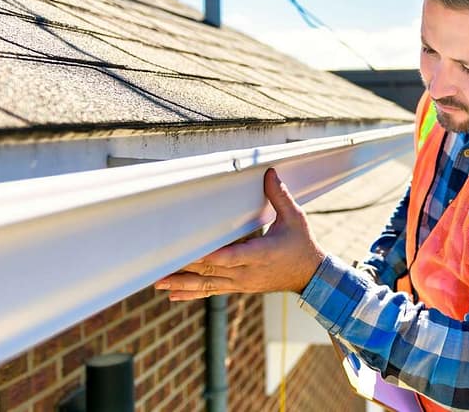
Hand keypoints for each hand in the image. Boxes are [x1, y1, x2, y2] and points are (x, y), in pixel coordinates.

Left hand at [155, 168, 325, 299]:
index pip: (230, 256)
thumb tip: (269, 173)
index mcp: (261, 254)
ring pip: (208, 284)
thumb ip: (280, 196)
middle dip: (185, 268)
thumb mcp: (296, 218)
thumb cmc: (302, 244)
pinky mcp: (239, 287)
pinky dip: (192, 294)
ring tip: (158, 283)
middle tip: (160, 265)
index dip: (209, 256)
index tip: (190, 253)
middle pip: (211, 270)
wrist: (310, 276)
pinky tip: (173, 296)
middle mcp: (248, 272)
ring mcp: (242, 283)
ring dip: (182, 284)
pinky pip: (212, 292)